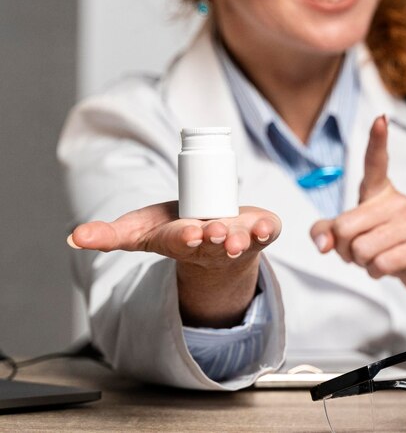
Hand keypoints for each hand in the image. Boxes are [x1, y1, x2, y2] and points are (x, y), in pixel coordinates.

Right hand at [67, 202, 279, 262]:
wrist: (215, 240)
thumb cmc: (176, 231)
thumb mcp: (140, 231)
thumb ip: (108, 235)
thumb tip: (74, 239)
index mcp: (183, 240)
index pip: (181, 241)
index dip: (184, 237)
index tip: (187, 234)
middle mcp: (213, 243)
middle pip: (215, 242)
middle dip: (215, 238)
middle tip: (215, 232)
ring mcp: (240, 239)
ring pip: (243, 241)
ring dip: (243, 239)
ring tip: (240, 235)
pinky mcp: (261, 231)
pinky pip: (268, 231)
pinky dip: (269, 228)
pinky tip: (266, 225)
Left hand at [310, 116, 405, 322]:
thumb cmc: (382, 243)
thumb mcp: (350, 235)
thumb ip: (326, 232)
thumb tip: (324, 244)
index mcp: (379, 192)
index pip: (376, 162)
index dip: (377, 140)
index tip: (380, 119)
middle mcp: (398, 201)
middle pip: (345, 227)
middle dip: (344, 248)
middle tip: (359, 250)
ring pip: (361, 249)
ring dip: (361, 262)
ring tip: (376, 257)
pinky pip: (380, 264)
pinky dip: (376, 272)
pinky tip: (387, 266)